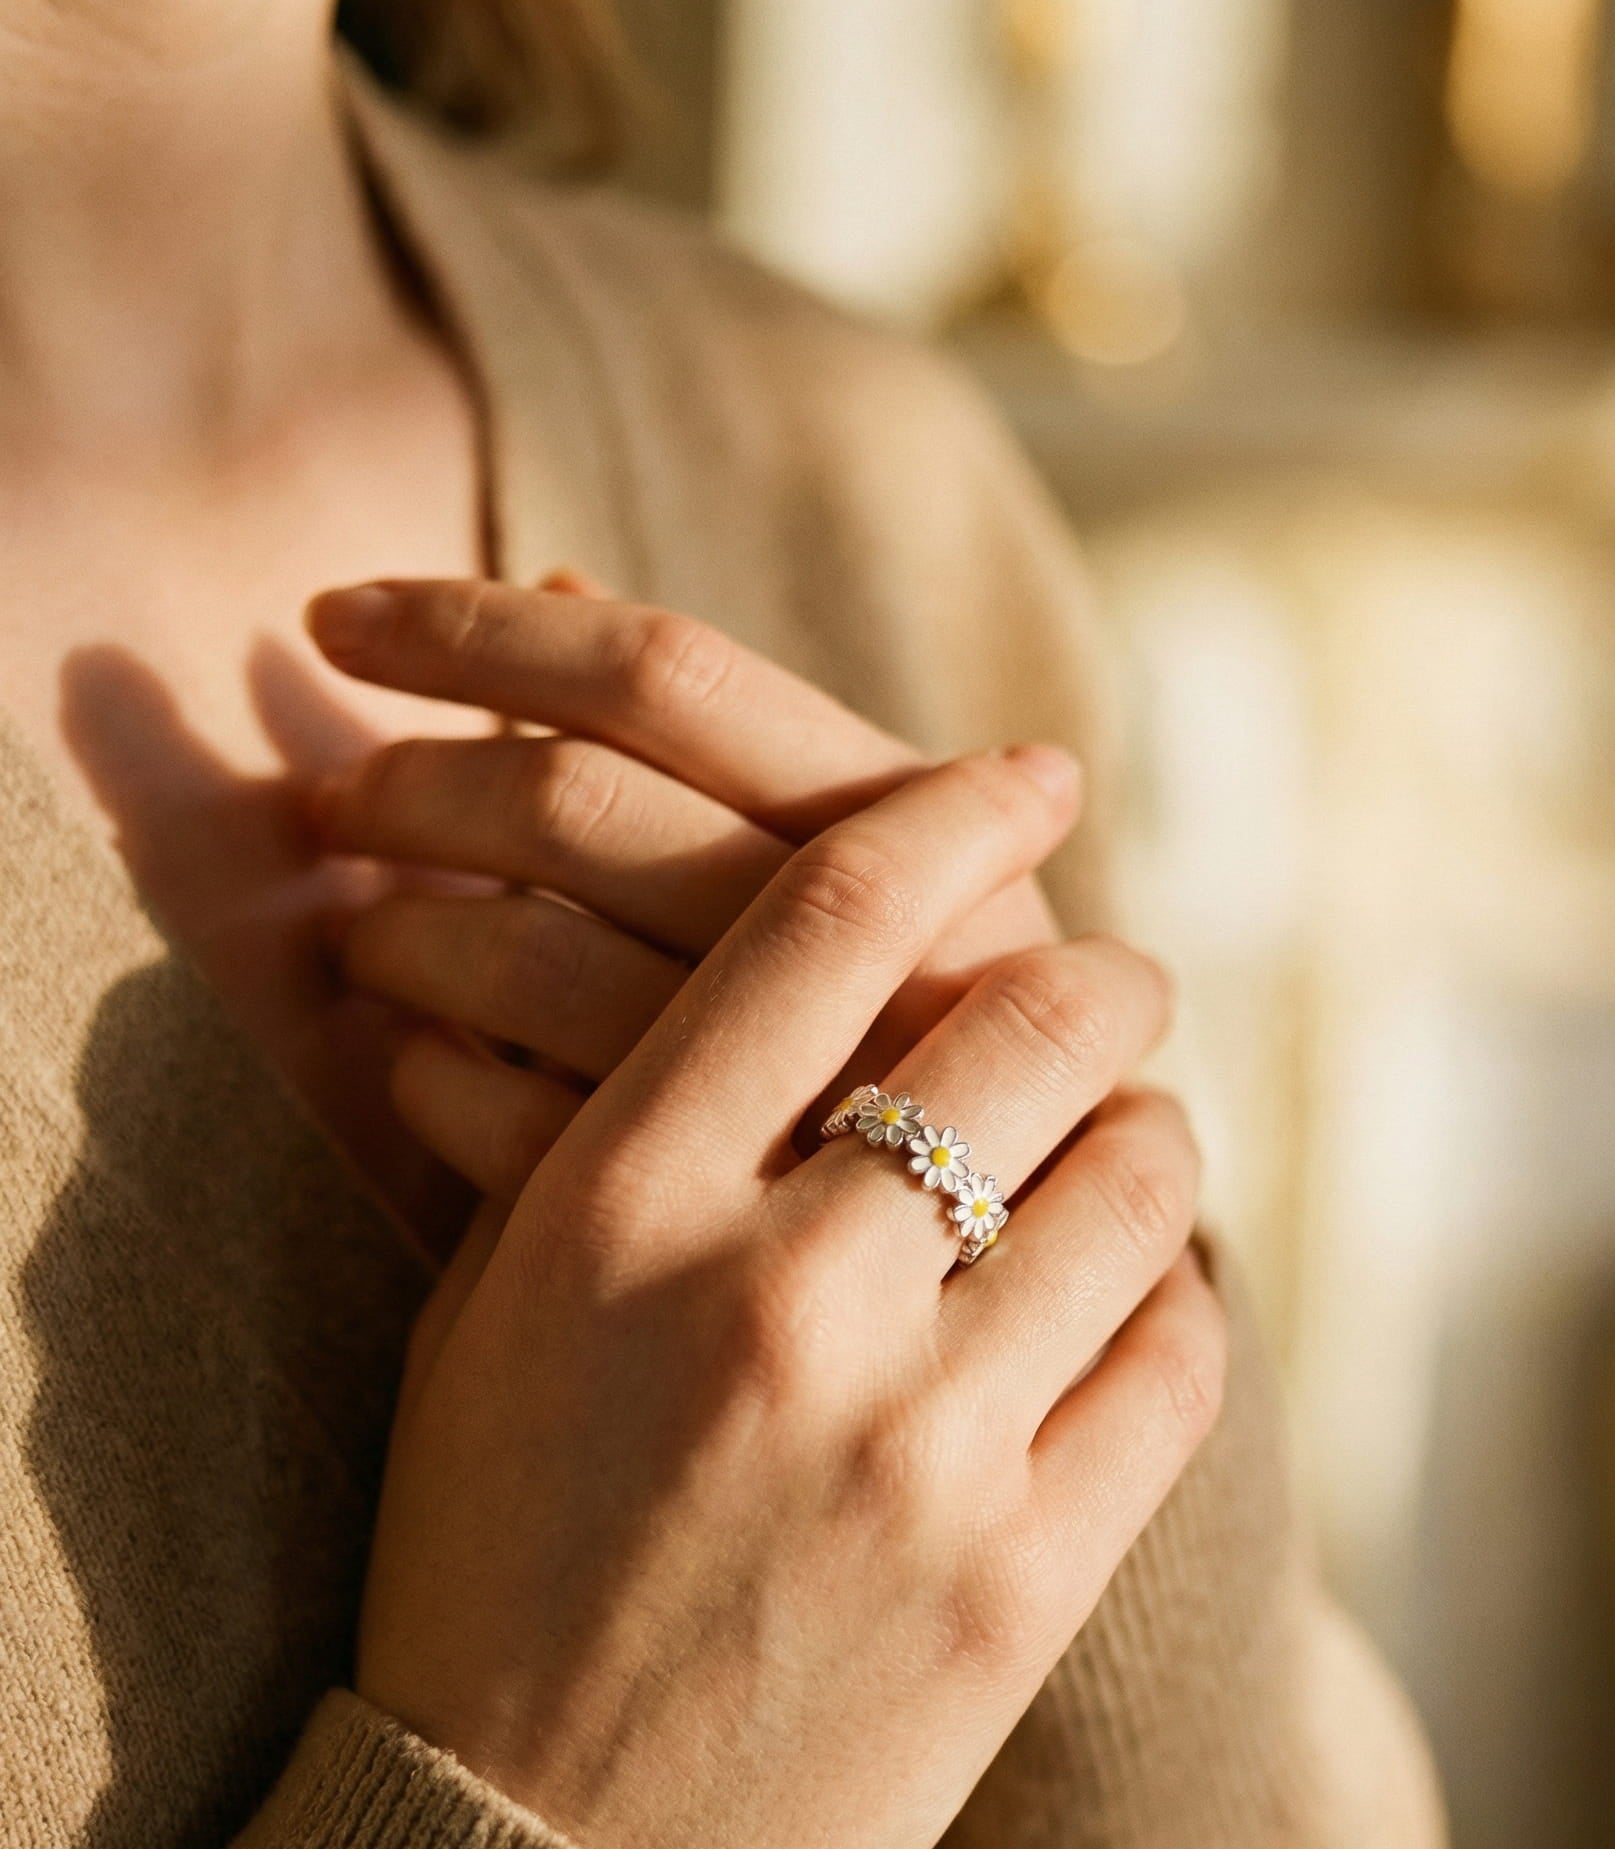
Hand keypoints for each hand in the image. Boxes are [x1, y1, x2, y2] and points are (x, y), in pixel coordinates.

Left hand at [307, 578, 1060, 1198]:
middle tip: (336, 805)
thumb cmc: (935, 1034)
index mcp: (911, 817)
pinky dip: (441, 1081)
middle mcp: (874, 930)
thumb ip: (725, 744)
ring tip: (363, 937)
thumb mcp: (876, 862)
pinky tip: (419, 1067)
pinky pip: (531, 1127)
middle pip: (579, 808)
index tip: (336, 614)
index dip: (480, 630)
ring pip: (537, 959)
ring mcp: (814, 1081)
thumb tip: (555, 575)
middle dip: (418, 786)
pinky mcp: (750, 1224)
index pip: (666, 675)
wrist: (1043, 1270)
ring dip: (410, 932)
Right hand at [353, 743, 1224, 1848]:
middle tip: (1111, 978)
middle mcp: (776, 1301)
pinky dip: (1171, 1303)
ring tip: (1129, 1143)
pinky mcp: (1026, 1581)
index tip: (1025, 774)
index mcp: (614, 1209)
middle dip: (1100, 970)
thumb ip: (611, 1121)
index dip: (950, 812)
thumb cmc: (493, 1560)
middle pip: (1028, 1020)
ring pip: (1138, 1179)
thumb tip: (742, 956)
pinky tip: (1127, 1307)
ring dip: (1150, 1130)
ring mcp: (917, 1447)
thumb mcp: (496, 1314)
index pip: (826, 918)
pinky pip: (1179, 1358)